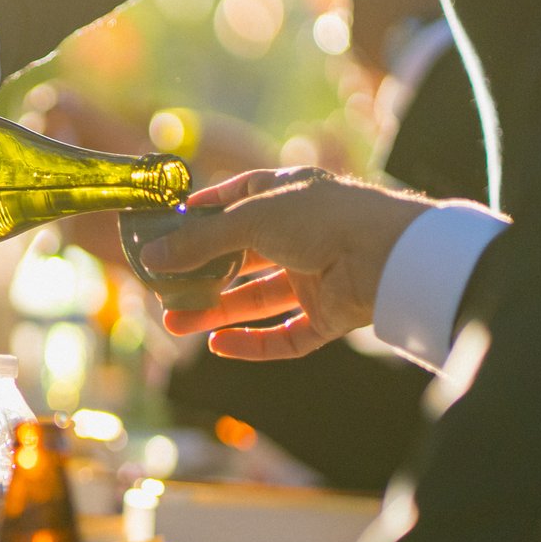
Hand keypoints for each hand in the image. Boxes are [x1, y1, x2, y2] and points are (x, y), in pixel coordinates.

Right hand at [141, 167, 433, 358]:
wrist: (388, 256)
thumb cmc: (321, 218)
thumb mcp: (250, 220)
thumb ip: (200, 241)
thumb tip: (152, 257)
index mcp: (290, 196)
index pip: (241, 197)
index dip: (206, 210)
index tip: (171, 224)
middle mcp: (302, 234)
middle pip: (242, 257)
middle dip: (201, 273)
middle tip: (162, 288)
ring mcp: (316, 276)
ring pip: (257, 299)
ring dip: (215, 311)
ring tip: (173, 323)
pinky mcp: (328, 315)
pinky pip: (285, 336)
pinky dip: (253, 343)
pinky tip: (218, 346)